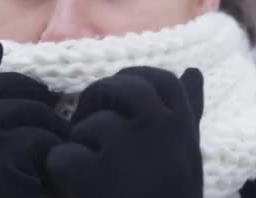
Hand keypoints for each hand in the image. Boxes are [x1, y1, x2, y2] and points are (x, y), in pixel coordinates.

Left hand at [47, 66, 203, 197]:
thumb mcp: (185, 156)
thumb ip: (190, 111)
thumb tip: (194, 69)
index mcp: (181, 127)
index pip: (160, 80)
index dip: (136, 82)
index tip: (124, 99)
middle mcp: (156, 128)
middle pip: (119, 88)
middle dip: (101, 101)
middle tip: (95, 127)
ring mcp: (121, 148)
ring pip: (87, 124)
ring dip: (83, 145)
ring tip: (96, 176)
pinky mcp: (85, 173)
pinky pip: (61, 154)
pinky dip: (62, 172)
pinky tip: (78, 191)